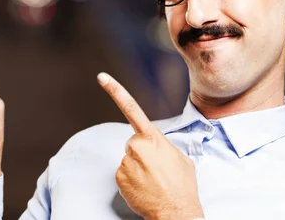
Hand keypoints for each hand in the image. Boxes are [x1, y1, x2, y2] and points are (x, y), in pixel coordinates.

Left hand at [97, 73, 203, 219]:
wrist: (176, 211)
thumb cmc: (182, 185)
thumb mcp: (180, 157)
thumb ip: (164, 146)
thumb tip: (157, 149)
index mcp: (153, 137)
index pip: (132, 108)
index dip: (116, 91)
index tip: (102, 77)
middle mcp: (136, 146)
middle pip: (133, 143)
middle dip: (142, 153)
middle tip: (156, 169)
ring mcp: (125, 162)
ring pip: (128, 159)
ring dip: (137, 168)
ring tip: (153, 180)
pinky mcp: (118, 177)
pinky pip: (122, 173)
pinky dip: (131, 180)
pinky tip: (144, 187)